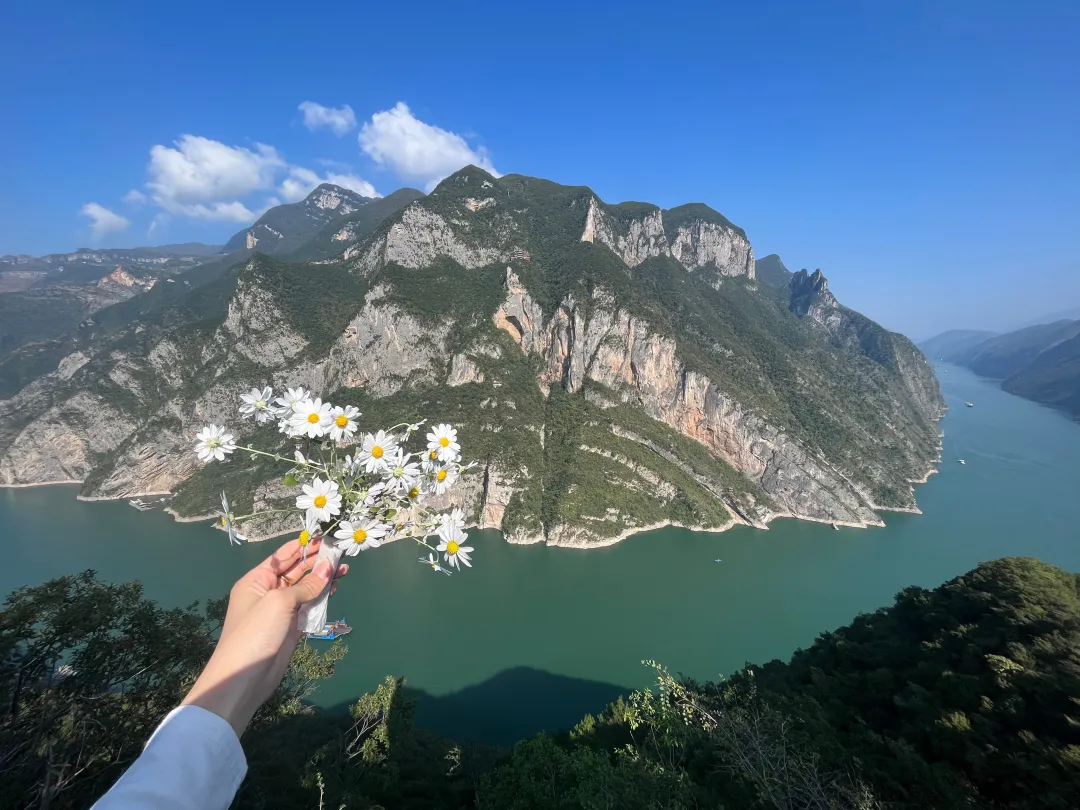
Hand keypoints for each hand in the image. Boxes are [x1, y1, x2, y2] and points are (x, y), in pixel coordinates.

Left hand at [182, 536, 347, 736]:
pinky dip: (322, 597)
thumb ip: (306, 585)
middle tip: (342, 552)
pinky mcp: (292, 627)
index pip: (283, 556)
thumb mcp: (279, 602)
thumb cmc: (256, 632)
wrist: (244, 678)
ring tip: (345, 569)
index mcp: (257, 580)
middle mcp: (268, 591)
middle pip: (296, 570)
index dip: (304, 545)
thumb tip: (329, 568)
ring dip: (323, 579)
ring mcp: (281, 610)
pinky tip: (335, 588)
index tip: (326, 536)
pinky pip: (309, 606)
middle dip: (317, 561)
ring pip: (305, 588)